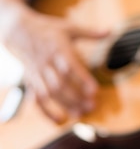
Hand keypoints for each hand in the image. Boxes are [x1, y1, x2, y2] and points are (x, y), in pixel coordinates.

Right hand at [4, 7, 108, 122]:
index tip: (95, 90)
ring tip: (80, 114)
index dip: (83, 79)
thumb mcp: (69, 28)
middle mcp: (46, 63)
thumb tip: (110, 31)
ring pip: (50, 93)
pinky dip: (46, 111)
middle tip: (92, 106)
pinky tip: (59, 120)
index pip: (71, 67)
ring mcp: (37, 73)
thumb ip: (90, 32)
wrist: (19, 31)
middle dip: (76, 97)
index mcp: (58, 49)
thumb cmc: (48, 29)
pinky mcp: (30, 81)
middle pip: (60, 84)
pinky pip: (36, 99)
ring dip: (64, 105)